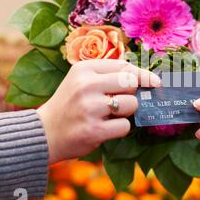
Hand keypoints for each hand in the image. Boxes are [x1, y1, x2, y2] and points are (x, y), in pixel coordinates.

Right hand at [37, 60, 160, 164]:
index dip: (142, 75)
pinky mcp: (94, 130)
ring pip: (131, 105)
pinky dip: (119, 128)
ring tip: (107, 116)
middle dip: (131, 94)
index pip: (124, 66)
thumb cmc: (70, 105)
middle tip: (118, 102)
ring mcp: (90, 108)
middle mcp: (86, 85)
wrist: (44, 133)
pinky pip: (125, 126)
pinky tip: (104, 128)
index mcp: (84, 69)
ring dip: (125, 112)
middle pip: (131, 83)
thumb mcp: (81, 81)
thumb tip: (146, 77)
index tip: (154, 81)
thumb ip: (108, 75)